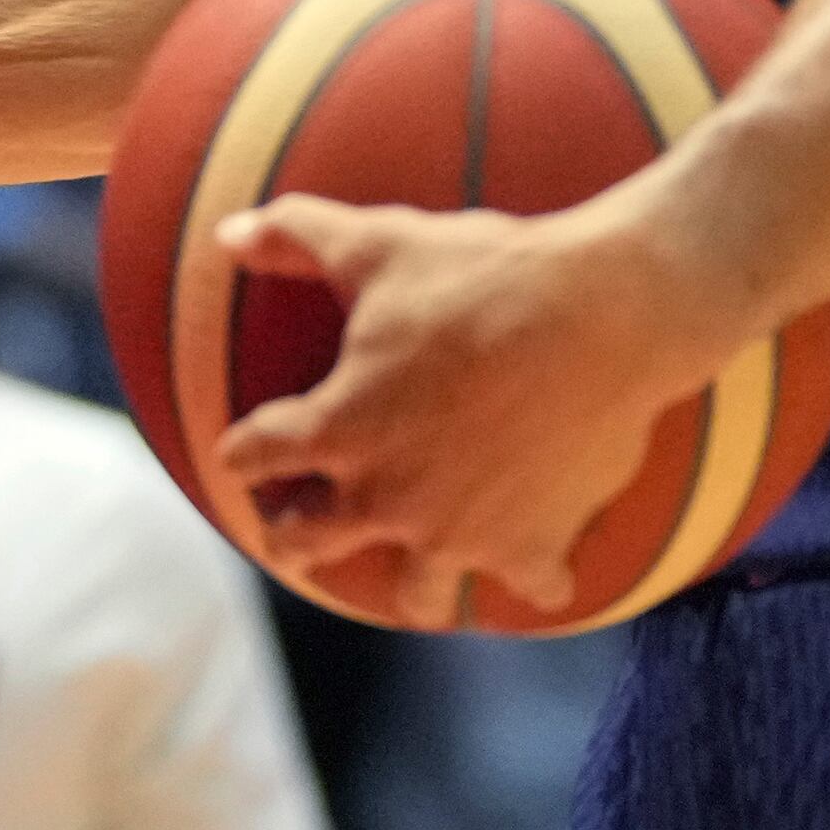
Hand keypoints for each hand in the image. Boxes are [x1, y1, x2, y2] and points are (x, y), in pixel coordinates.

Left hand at [207, 196, 733, 629]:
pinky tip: (537, 568)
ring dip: (408, 586)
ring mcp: (461, 533)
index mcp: (339, 427)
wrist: (603, 315)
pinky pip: (529, 588)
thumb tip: (226, 233)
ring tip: (413, 569)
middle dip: (291, 537)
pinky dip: (534, 578)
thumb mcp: (377, 243)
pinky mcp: (533, 546)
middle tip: (293, 531)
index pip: (256, 453)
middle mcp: (387, 496)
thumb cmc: (483, 276)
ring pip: (416, 596)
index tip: (240, 454)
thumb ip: (294, 235)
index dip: (242, 451)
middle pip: (308, 541)